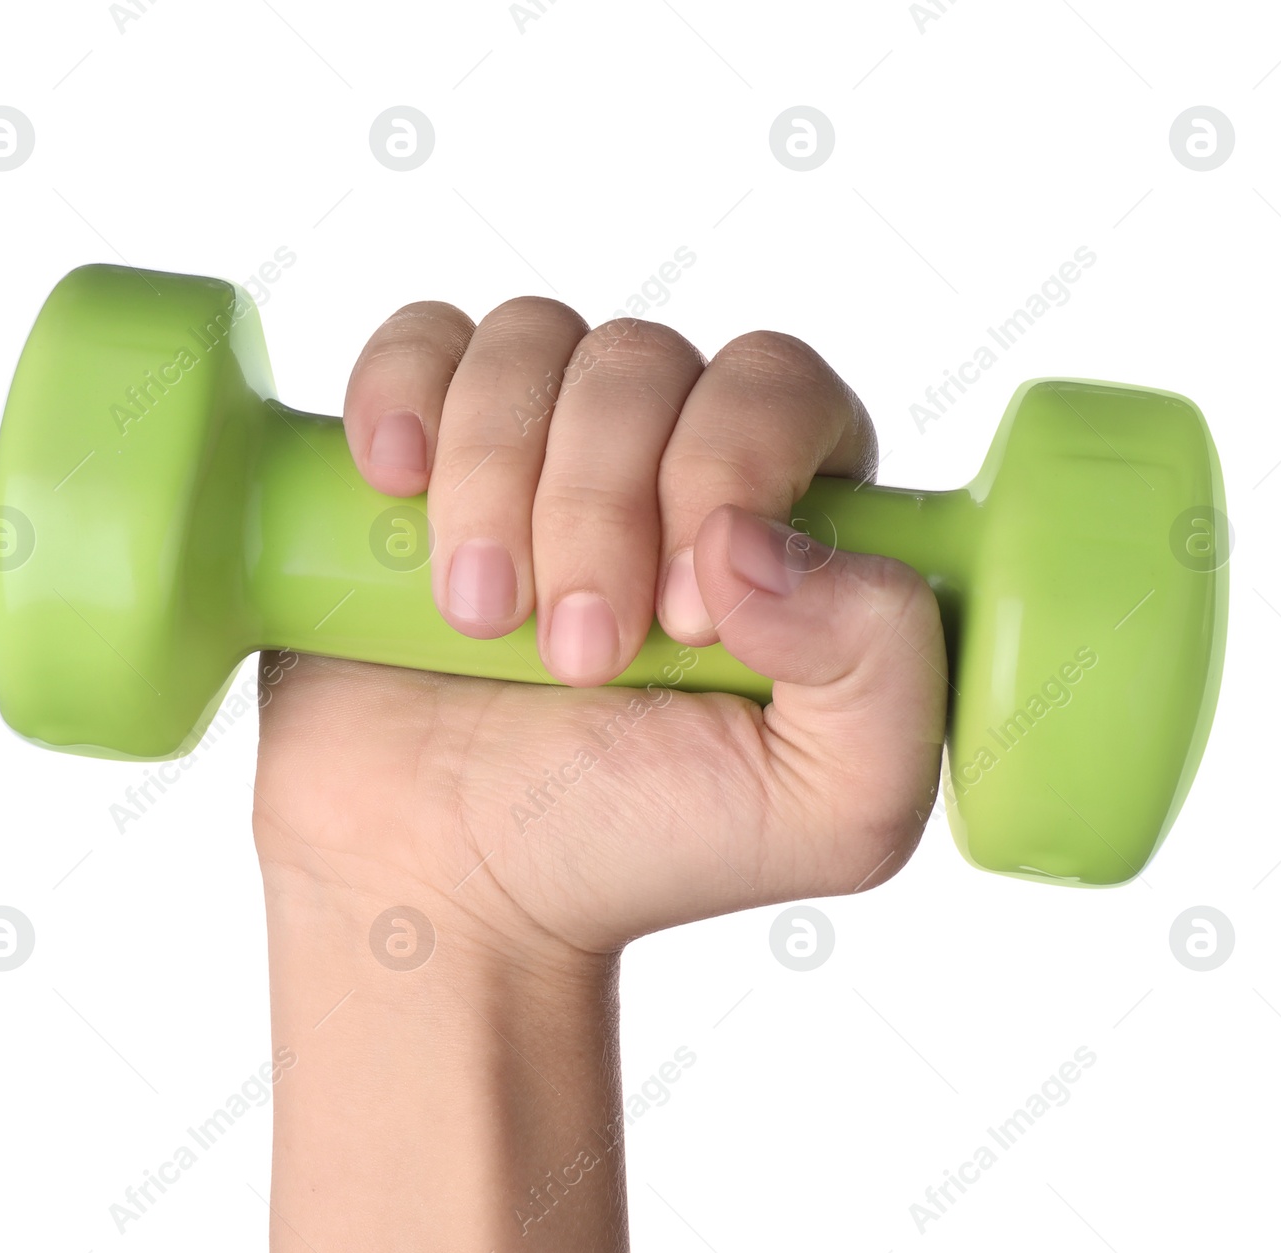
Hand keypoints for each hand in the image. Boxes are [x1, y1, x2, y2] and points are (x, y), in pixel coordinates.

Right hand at [252, 297, 947, 954]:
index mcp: (786, 518)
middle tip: (576, 655)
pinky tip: (396, 484)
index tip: (683, 621)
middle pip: (647, 360)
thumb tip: (761, 542)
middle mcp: (666, 461)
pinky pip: (419, 339)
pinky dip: (403, 391)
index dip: (730, 470)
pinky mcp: (421, 452)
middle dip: (598, 507)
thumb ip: (884, 668)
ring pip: (532, 342)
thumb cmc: (634, 845)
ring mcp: (539, 447)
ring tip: (481, 624)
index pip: (782, 389)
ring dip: (495, 481)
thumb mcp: (830, 808)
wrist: (451, 884)